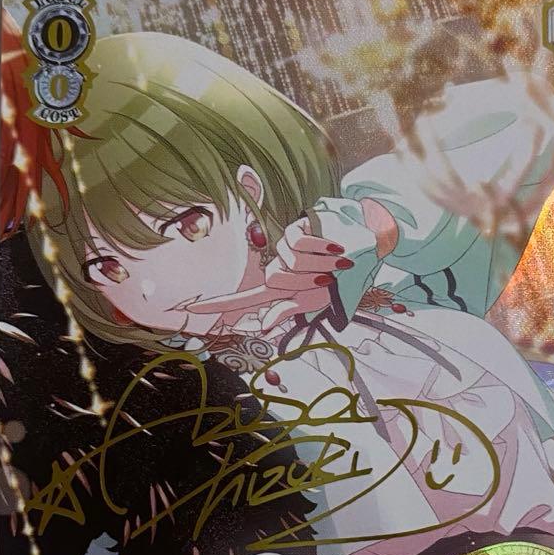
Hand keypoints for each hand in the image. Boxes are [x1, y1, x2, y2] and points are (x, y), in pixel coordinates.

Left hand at [185, 216, 352, 331]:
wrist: (363, 249)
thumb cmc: (338, 280)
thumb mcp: (314, 303)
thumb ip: (287, 311)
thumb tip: (262, 326)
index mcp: (278, 291)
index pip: (242, 300)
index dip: (217, 305)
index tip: (190, 310)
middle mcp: (276, 268)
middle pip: (275, 282)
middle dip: (306, 283)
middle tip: (327, 279)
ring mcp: (283, 248)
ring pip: (287, 265)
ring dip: (317, 268)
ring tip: (333, 263)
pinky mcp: (294, 229)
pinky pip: (298, 246)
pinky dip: (320, 250)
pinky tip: (333, 248)